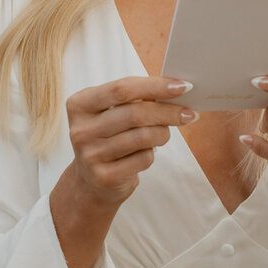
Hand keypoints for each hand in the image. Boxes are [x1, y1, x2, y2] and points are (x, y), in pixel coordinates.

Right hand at [64, 76, 195, 213]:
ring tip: (165, 133)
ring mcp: (90, 155)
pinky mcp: (104, 177)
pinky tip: (148, 152)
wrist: (91, 181)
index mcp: (80, 104)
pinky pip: (143, 159)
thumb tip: (175, 89)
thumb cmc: (109, 137)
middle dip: (167, 111)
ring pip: (142, 137)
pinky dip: (152, 153)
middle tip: (187, 112)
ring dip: (163, 133)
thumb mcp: (113, 112)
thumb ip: (136, 98)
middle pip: (135, 113)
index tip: (181, 86)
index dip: (154, 86)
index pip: (122, 89)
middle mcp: (80, 129)